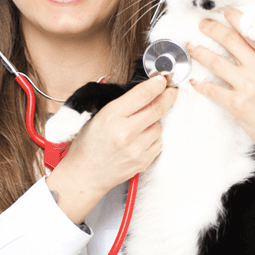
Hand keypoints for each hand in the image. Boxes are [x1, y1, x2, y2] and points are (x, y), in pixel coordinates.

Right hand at [47, 75, 177, 223]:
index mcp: (111, 117)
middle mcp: (125, 133)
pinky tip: (138, 140)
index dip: (156, 84)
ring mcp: (136, 149)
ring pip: (159, 126)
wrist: (85, 175)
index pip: (142, 95)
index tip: (162, 80)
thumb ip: (121, 105)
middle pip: (157, 108)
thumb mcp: (97, 117)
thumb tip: (146, 92)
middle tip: (170, 91)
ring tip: (138, 126)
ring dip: (154, 122)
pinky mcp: (143, 161)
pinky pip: (158, 142)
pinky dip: (152, 138)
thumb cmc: (87, 146)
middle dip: (167, 96)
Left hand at [187, 7, 254, 193]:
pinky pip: (212, 88)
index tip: (225, 13)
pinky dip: (201, 84)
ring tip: (191, 47)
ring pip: (216, 62)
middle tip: (202, 24)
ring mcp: (248, 86)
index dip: (236, 19)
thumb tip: (248, 39)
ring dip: (200, 52)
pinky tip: (194, 81)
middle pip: (231, 41)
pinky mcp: (236, 103)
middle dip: (213, 29)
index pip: (253, 32)